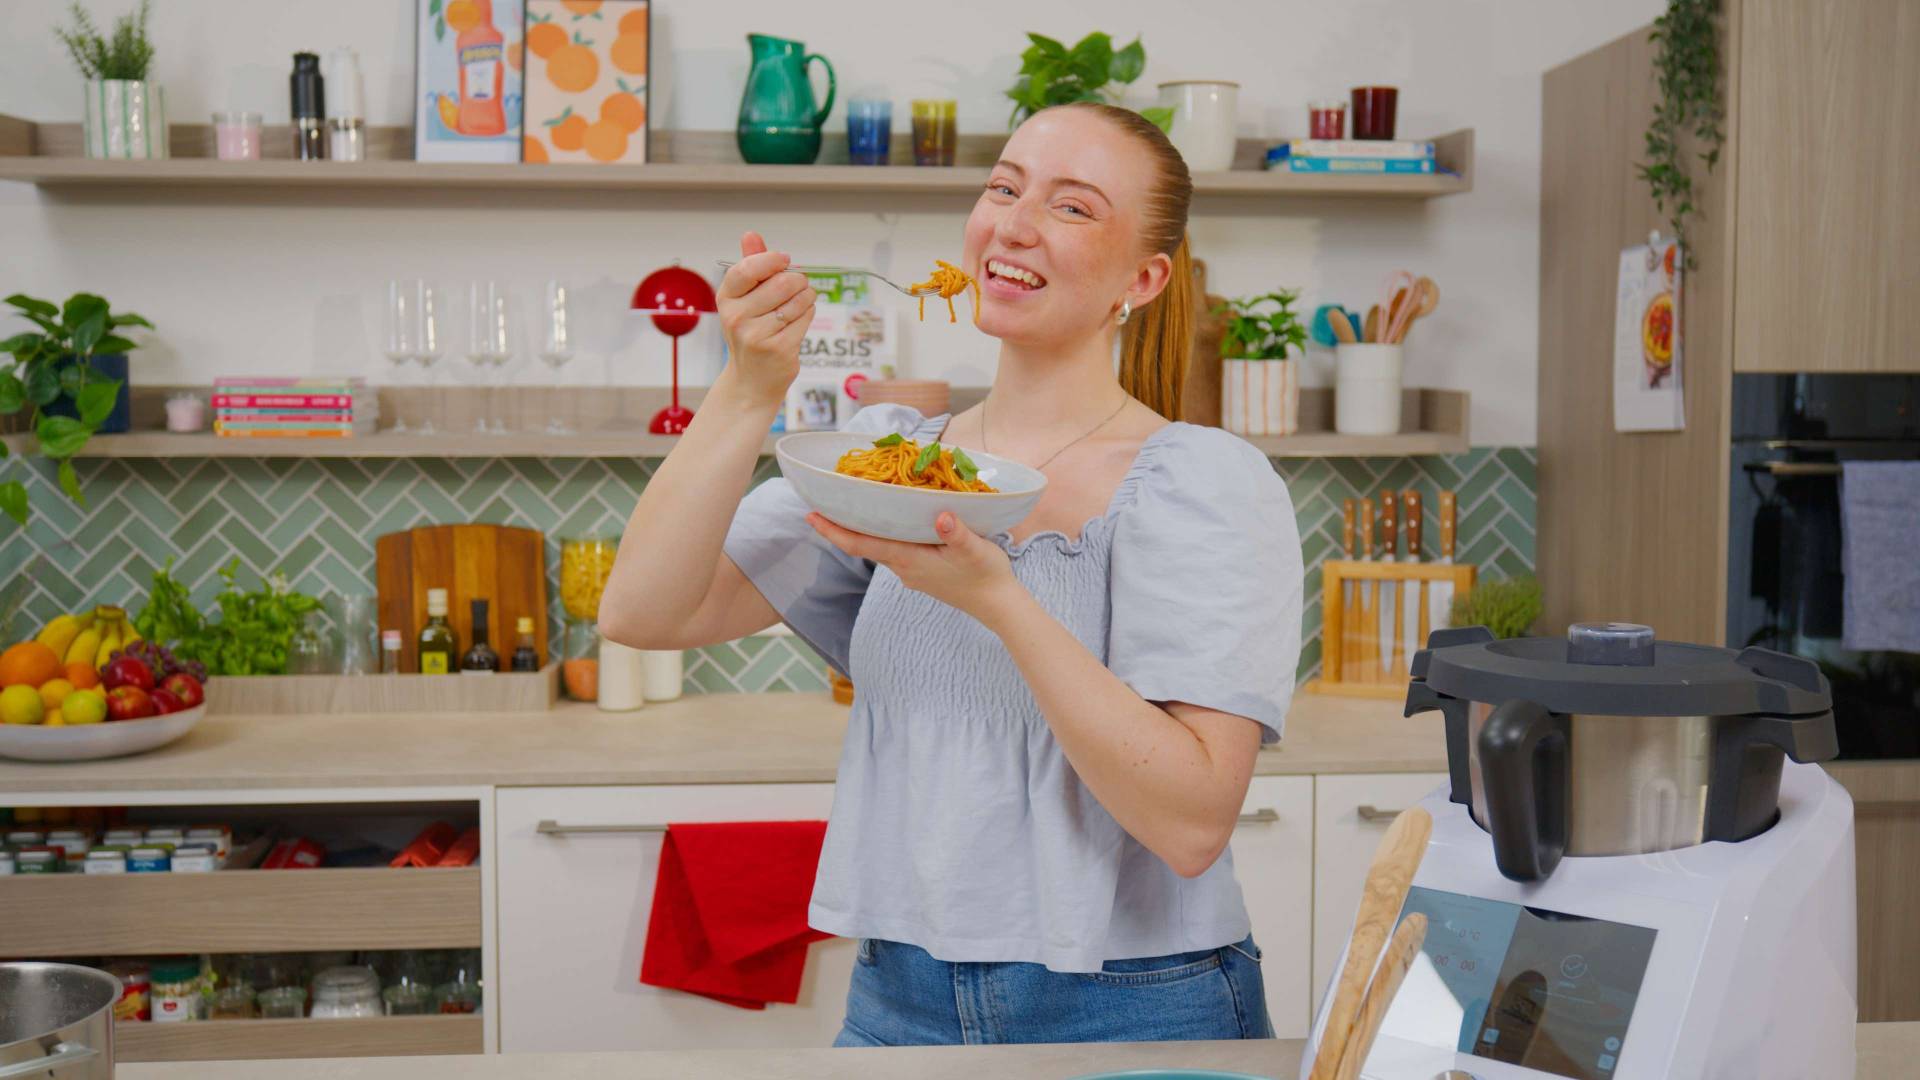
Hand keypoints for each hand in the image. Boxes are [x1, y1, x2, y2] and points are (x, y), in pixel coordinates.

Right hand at [714, 232, 815, 408]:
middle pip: (782, 282)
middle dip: (798, 281)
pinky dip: (808, 315)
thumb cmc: (751, 332)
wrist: (752, 380)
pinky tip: (797, 322)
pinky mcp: (778, 349)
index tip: (784, 260)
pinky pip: (805, 318)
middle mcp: (736, 317)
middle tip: (798, 286)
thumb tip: (751, 234)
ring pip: (798, 300)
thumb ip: (751, 265)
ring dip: (806, 298)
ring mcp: (756, 335)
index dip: (771, 260)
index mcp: (726, 299)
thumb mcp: (744, 299)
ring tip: (798, 305)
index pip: (748, 269)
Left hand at [807, 511, 1026, 627]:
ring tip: (853, 503)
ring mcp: (911, 572)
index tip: (811, 515)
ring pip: (879, 547)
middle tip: (824, 500)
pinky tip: (891, 519)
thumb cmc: (986, 575)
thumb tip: (943, 517)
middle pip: (864, 544)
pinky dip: (884, 534)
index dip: (834, 531)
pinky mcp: (921, 572)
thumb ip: (958, 533)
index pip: (861, 545)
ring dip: (863, 529)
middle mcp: (903, 567)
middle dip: (842, 525)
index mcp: (909, 559)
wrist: (998, 605)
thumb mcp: (975, 549)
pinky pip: (895, 549)